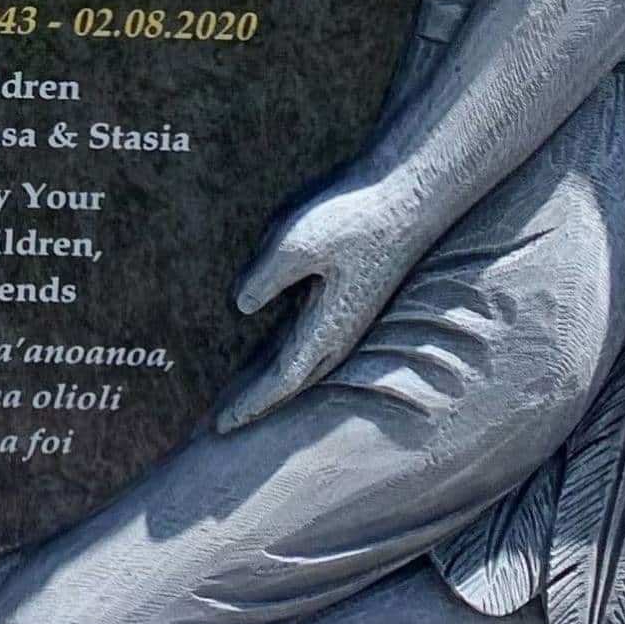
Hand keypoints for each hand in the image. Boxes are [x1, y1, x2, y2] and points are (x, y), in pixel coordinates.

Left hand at [216, 177, 409, 432]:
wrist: (404, 196)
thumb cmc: (351, 215)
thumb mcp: (295, 240)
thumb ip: (265, 276)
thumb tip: (239, 306)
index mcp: (327, 326)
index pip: (281, 380)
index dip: (251, 403)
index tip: (221, 426)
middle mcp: (338, 329)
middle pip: (290, 381)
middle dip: (256, 404)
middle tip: (221, 428)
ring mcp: (343, 314)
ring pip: (301, 362)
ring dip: (270, 383)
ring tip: (239, 400)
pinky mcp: (342, 294)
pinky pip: (306, 337)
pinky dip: (282, 355)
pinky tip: (266, 357)